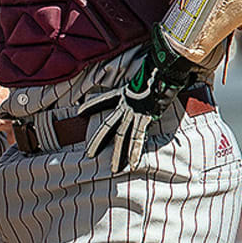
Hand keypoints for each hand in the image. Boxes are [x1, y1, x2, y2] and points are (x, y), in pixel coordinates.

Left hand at [81, 48, 188, 171]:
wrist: (162, 74)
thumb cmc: (152, 76)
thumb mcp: (139, 79)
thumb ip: (134, 82)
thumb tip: (132, 82)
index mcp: (122, 97)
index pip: (101, 102)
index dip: (90, 107)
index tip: (79, 112)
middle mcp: (125, 107)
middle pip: (107, 127)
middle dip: (98, 141)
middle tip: (88, 154)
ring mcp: (134, 115)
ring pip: (122, 137)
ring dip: (118, 154)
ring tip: (113, 168)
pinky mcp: (144, 120)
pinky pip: (138, 138)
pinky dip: (136, 151)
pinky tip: (132, 163)